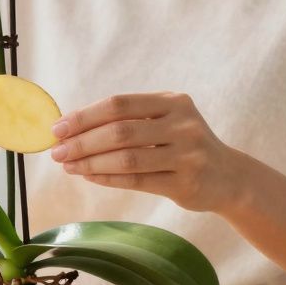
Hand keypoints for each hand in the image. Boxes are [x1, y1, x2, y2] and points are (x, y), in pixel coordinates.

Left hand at [49, 92, 244, 213]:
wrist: (228, 177)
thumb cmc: (183, 146)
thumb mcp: (165, 121)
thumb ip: (128, 120)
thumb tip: (72, 127)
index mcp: (173, 102)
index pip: (120, 104)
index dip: (85, 116)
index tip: (58, 128)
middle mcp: (182, 124)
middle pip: (120, 131)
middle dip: (83, 142)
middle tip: (57, 152)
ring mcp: (187, 154)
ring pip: (127, 158)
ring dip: (91, 163)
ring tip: (68, 166)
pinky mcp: (186, 183)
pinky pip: (137, 180)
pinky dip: (108, 178)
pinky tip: (89, 177)